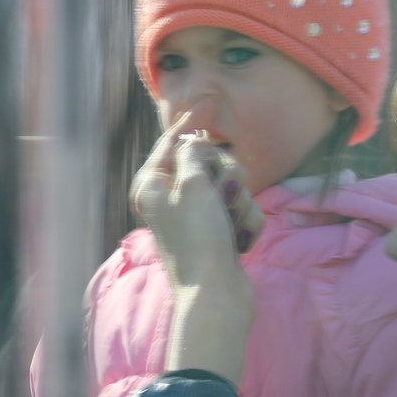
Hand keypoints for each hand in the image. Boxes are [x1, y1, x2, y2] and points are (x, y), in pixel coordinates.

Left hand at [130, 98, 260, 381]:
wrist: (216, 296)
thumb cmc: (199, 239)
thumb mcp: (194, 185)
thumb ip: (195, 154)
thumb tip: (195, 141)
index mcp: (152, 185)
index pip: (171, 143)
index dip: (191, 123)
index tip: (209, 100)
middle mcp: (169, 198)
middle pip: (208, 162)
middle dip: (226, 175)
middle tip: (226, 194)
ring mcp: (195, 216)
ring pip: (230, 186)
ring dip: (239, 203)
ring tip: (231, 224)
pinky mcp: (217, 232)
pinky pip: (240, 211)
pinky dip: (245, 222)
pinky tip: (241, 241)